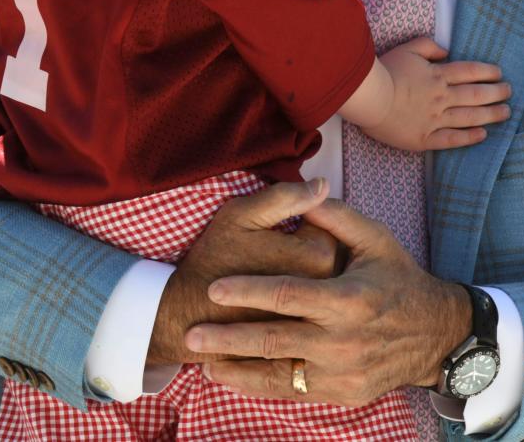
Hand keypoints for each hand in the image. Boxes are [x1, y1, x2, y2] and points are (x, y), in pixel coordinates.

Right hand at [147, 178, 337, 365]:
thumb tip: (323, 183)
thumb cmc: (214, 259)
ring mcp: (320, 317)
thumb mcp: (240, 215)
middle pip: (334, 254)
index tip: (279, 227)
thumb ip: (284, 196)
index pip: (329, 223)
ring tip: (272, 274)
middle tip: (274, 251)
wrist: (188, 317)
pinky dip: (306, 307)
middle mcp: (327, 290)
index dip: (303, 219)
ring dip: (311, 277)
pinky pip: (317, 313)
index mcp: (317, 255)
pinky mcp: (309, 340)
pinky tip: (277, 305)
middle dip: (310, 246)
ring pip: (328, 284)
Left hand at [186, 197, 471, 405]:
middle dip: (229, 338)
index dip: (249, 292)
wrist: (433, 334)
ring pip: (279, 374)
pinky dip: (260, 386)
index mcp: (349, 299)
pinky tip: (234, 379)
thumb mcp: (375, 240)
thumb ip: (337, 218)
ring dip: (237, 369)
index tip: (215, 289)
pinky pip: (293, 391)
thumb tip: (307, 189)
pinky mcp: (341, 393)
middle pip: (275, 340)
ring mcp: (342, 373)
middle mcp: (344, 340)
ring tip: (203, 362)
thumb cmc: (398, 278)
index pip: (288, 295)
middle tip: (192, 335)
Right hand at [368, 37, 510, 150]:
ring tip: (506, 113)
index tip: (500, 74)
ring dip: (491, 115)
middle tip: (509, 92)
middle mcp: (441, 97)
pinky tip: (482, 135)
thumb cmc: (386, 71)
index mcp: (438, 75)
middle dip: (496, 93)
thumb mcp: (407, 49)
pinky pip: (452, 139)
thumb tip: (446, 51)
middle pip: (475, 95)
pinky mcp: (424, 138)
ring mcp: (435, 119)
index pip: (470, 72)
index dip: (488, 72)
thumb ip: (428, 46)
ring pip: (469, 117)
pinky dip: (469, 138)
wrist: (369, 97)